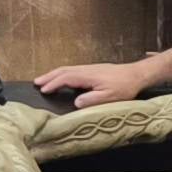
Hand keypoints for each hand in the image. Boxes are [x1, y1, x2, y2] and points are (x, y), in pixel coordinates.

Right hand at [35, 59, 151, 106]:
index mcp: (88, 76)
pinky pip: (73, 70)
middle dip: (49, 76)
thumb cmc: (124, 87)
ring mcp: (89, 68)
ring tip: (43, 79)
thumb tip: (76, 102)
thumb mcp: (109, 97)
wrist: (136, 75)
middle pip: (63, 71)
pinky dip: (63, 73)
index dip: (54, 84)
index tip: (43, 90)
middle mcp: (86, 70)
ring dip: (54, 74)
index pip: (66, 79)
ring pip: (67, 69)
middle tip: (36, 82)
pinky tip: (62, 78)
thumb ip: (91, 100)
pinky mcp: (93, 69)